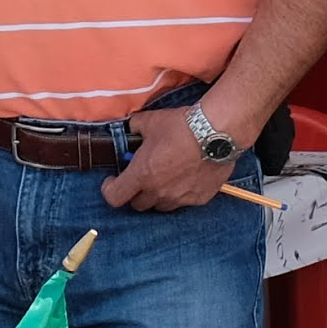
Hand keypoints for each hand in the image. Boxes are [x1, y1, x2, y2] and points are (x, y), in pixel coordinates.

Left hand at [102, 105, 231, 214]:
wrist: (217, 133)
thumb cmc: (181, 126)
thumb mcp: (150, 121)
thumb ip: (135, 128)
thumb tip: (132, 129)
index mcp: (141, 175)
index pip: (114, 198)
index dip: (109, 190)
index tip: (113, 181)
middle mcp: (158, 192)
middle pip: (138, 205)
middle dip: (136, 192)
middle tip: (141, 178)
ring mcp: (179, 198)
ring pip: (161, 206)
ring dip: (158, 196)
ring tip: (164, 179)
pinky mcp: (199, 199)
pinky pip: (183, 202)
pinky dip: (180, 194)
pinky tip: (186, 178)